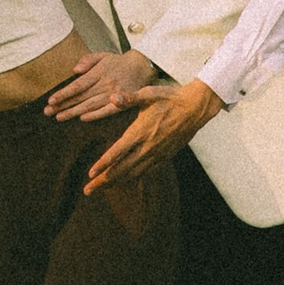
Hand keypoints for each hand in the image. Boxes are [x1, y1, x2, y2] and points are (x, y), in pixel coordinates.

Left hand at [43, 49, 160, 123]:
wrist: (142, 66)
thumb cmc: (118, 62)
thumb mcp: (102, 55)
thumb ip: (88, 60)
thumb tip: (75, 70)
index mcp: (99, 72)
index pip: (78, 85)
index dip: (64, 93)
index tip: (51, 100)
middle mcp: (105, 84)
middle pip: (81, 97)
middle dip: (63, 105)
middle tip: (48, 112)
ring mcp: (114, 94)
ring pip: (90, 105)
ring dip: (74, 112)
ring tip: (59, 117)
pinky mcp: (123, 103)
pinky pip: (107, 111)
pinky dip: (95, 115)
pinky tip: (82, 118)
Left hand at [82, 74, 221, 194]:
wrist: (196, 107)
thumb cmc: (170, 98)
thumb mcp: (148, 93)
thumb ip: (129, 97)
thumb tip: (113, 97)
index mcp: (140, 131)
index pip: (118, 152)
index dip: (103, 164)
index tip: (90, 174)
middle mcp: (148, 146)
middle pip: (122, 169)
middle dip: (104, 180)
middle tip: (88, 190)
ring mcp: (157, 153)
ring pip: (133, 173)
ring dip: (116, 182)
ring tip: (101, 189)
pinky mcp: (165, 156)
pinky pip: (146, 171)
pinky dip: (132, 178)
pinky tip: (125, 180)